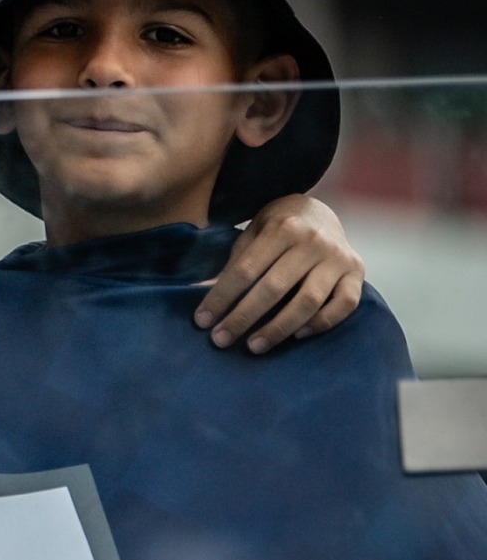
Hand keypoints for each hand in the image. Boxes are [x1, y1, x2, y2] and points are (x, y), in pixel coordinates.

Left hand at [194, 194, 363, 353]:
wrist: (320, 213)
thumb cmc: (277, 230)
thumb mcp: (252, 235)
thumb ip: (234, 263)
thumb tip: (201, 292)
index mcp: (282, 229)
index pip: (245, 270)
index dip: (221, 298)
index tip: (202, 321)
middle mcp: (313, 241)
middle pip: (274, 288)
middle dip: (243, 317)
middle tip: (220, 340)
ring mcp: (339, 258)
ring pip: (308, 301)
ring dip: (278, 328)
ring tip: (254, 346)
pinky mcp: (358, 272)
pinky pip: (344, 305)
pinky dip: (321, 323)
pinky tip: (297, 336)